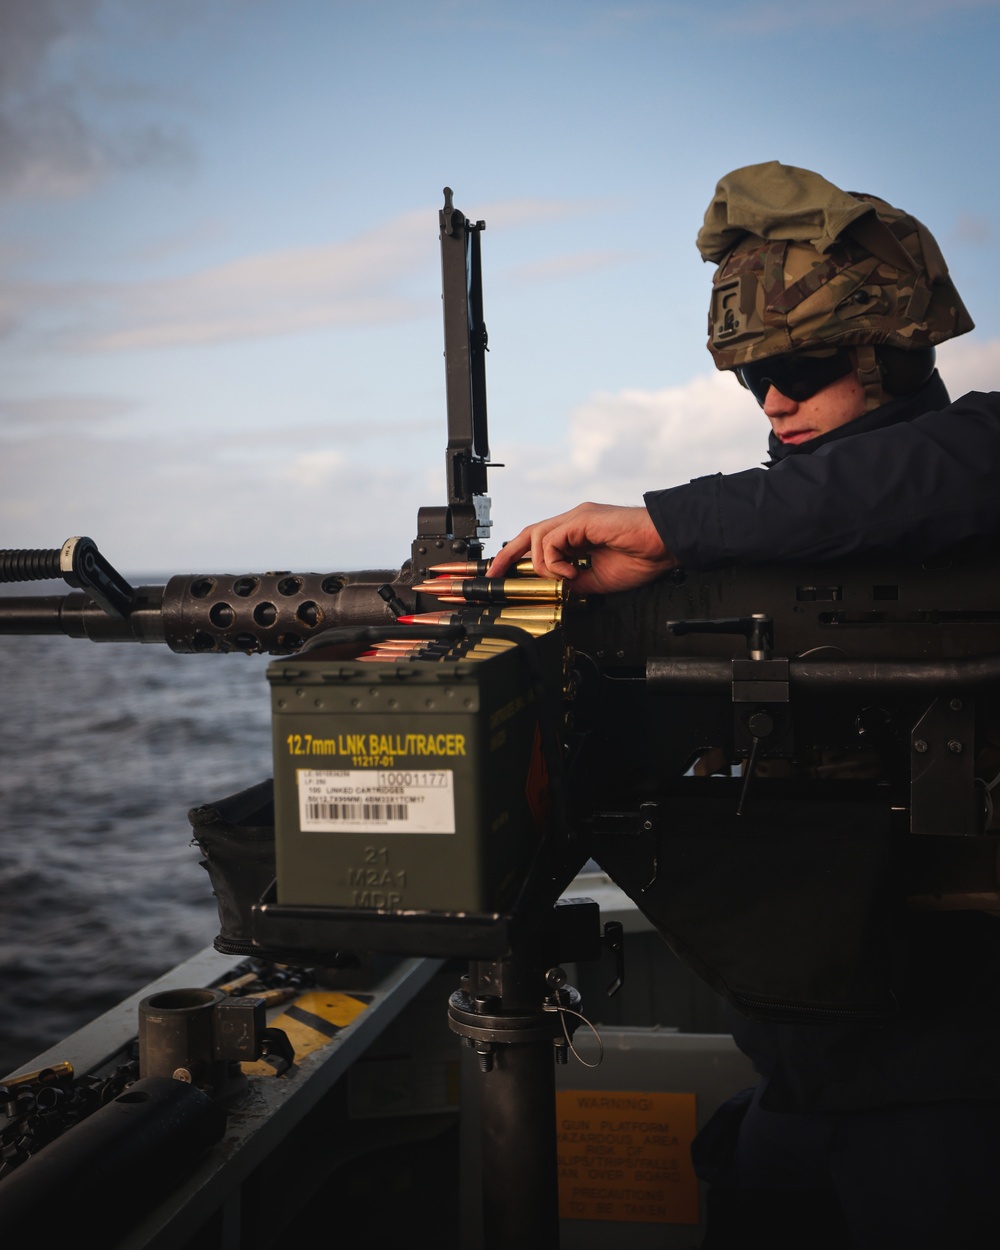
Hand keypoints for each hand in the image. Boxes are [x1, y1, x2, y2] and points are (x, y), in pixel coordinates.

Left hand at [486, 502, 678, 593]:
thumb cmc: (641, 558)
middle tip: (494, 575)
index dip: (516, 557)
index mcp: (577, 533)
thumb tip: (553, 588)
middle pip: (527, 533)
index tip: (501, 576)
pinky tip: (574, 571)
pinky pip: (551, 540)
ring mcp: (577, 517)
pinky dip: (555, 561)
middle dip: (506, 556)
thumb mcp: (596, 579)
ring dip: (544, 565)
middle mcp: (573, 521)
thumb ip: (572, 581)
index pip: (537, 541)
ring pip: (536, 537)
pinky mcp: (582, 519)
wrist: (664, 546)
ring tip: (567, 578)